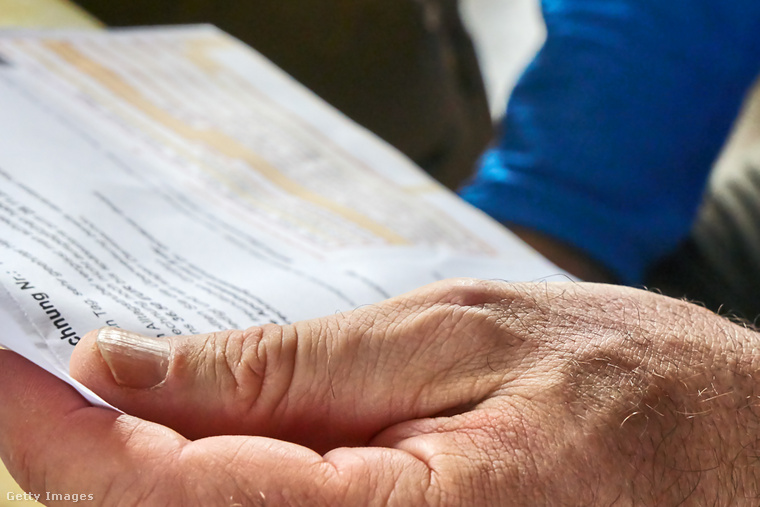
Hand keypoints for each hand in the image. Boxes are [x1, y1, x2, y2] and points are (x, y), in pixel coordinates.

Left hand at [0, 279, 757, 504]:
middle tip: (60, 370)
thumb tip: (132, 366)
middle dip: (92, 451)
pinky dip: (212, 482)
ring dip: (148, 468)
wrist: (725, 445)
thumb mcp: (450, 335)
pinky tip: (213, 431)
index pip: (163, 493)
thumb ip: (287, 368)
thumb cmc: (617, 380)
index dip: (60, 434)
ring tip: (141, 390)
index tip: (1, 373)